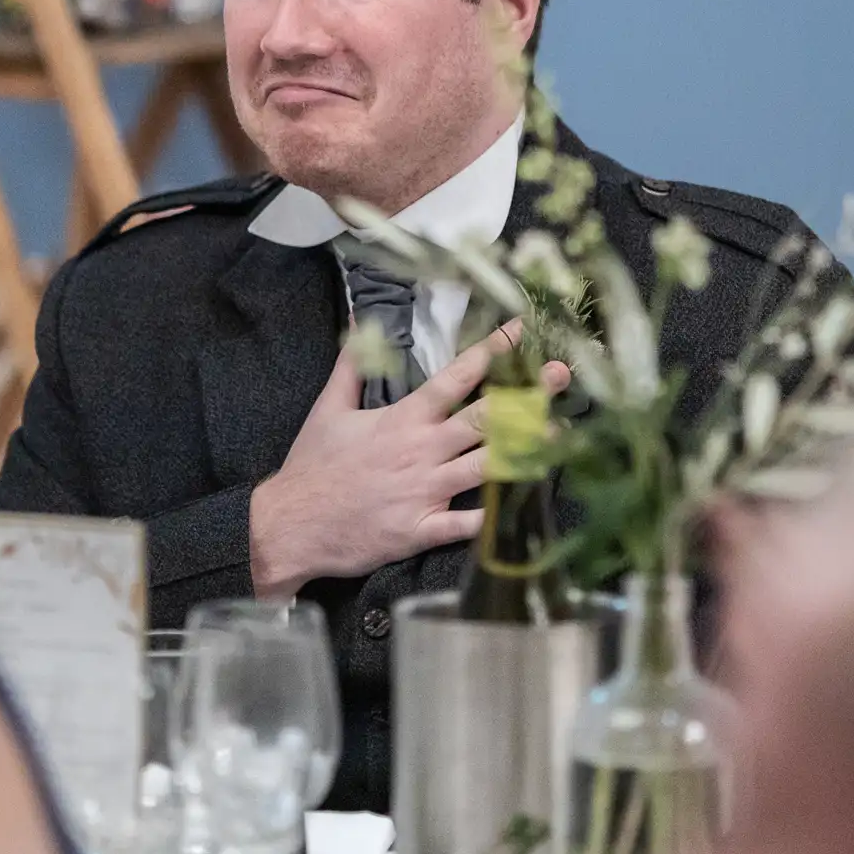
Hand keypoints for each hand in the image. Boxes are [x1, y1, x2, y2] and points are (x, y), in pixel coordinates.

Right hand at [249, 319, 571, 598]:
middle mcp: (421, 450)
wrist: (290, 524)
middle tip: (562, 374)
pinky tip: (526, 507)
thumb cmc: (311, 467)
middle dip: (527, 394)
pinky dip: (494, 517)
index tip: (523, 329)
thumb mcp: (329, 409)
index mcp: (404, 419)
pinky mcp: (420, 529)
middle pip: (485, 418)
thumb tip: (363, 324)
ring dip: (525, 449)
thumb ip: (352, 366)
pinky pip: (465, 525)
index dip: (493, 351)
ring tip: (560, 433)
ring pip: (486, 466)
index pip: (456, 377)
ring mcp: (424, 491)